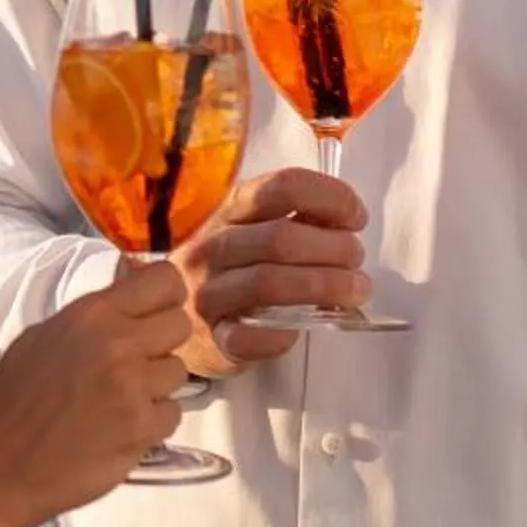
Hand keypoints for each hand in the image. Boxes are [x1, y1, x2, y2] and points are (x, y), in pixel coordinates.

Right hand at [0, 258, 188, 526]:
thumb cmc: (8, 402)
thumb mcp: (40, 338)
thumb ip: (92, 316)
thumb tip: (129, 289)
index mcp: (90, 314)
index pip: (164, 280)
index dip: (166, 295)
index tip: (154, 310)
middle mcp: (118, 344)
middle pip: (180, 324)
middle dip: (161, 341)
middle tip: (133, 361)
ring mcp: (134, 388)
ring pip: (178, 371)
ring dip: (155, 385)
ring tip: (117, 400)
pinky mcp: (142, 429)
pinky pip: (171, 413)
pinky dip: (151, 422)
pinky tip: (118, 428)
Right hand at [170, 168, 369, 377]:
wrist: (170, 316)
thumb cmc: (228, 271)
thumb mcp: (250, 232)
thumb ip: (294, 221)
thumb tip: (346, 225)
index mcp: (228, 212)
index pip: (281, 187)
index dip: (330, 198)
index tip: (356, 217)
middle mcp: (212, 247)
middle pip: (280, 238)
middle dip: (335, 249)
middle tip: (356, 262)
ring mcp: (207, 293)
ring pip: (269, 283)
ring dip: (325, 286)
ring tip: (353, 291)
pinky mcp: (212, 339)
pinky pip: (250, 337)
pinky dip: (284, 334)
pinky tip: (302, 328)